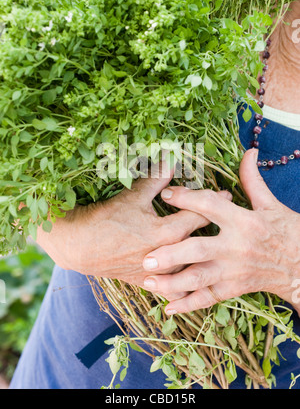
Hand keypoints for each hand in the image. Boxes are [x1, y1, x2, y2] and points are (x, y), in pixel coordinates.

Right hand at [36, 162, 229, 287]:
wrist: (80, 246)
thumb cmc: (106, 218)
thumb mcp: (132, 196)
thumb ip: (156, 180)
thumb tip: (172, 161)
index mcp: (164, 232)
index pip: (198, 216)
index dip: (214, 203)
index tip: (228, 195)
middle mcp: (166, 256)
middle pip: (200, 243)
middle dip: (216, 229)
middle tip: (229, 220)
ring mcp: (158, 272)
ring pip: (190, 271)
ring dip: (205, 260)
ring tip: (220, 252)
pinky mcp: (147, 282)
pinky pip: (173, 290)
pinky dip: (186, 287)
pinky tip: (198, 285)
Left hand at [142, 149, 299, 315]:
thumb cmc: (285, 231)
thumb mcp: (270, 204)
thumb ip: (252, 180)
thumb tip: (249, 152)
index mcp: (243, 221)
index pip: (210, 207)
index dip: (187, 199)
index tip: (166, 194)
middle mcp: (236, 247)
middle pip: (199, 250)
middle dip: (171, 254)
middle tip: (146, 257)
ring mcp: (234, 271)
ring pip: (199, 278)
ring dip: (172, 282)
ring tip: (148, 282)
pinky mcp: (234, 288)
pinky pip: (208, 298)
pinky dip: (188, 304)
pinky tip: (168, 307)